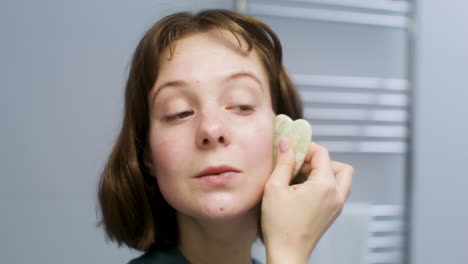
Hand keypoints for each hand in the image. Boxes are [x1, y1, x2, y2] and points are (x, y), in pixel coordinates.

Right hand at [261, 139, 353, 263]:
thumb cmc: (280, 225)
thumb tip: (286, 143)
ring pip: (341, 177)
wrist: (287, 253)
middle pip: (337, 164)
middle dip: (318, 160)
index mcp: (324, 185)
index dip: (306, 148)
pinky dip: (323, 184)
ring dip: (324, 172)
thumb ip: (283, 162)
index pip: (322, 154)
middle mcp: (336, 194)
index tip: (291, 151)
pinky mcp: (333, 213)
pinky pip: (336, 190)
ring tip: (301, 178)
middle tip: (298, 165)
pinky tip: (302, 190)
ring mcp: (337, 205)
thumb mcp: (274, 188)